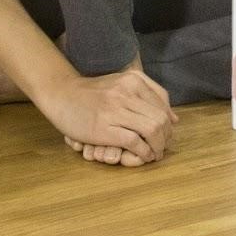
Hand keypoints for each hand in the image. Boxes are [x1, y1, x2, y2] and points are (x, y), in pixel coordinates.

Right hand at [41, 68, 176, 166]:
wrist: (61, 95)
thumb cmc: (91, 93)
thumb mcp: (121, 83)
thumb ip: (148, 94)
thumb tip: (174, 118)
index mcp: (133, 80)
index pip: (163, 104)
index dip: (168, 123)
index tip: (164, 134)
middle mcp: (127, 92)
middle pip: (160, 119)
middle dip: (166, 137)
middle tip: (161, 148)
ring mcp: (116, 110)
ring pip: (152, 130)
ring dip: (157, 146)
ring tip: (154, 154)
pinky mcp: (105, 128)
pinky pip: (135, 142)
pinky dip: (143, 152)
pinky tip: (142, 156)